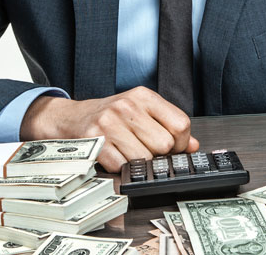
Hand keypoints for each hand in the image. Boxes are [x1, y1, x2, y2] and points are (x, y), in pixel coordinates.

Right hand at [19, 87, 198, 172]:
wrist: (71, 118)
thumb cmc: (110, 116)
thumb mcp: (141, 112)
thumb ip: (168, 126)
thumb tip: (193, 146)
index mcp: (143, 96)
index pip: (180, 123)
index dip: (182, 143)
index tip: (174, 148)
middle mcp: (127, 106)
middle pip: (165, 144)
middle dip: (159, 155)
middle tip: (148, 152)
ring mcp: (109, 123)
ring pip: (144, 158)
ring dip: (139, 163)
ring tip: (129, 153)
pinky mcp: (95, 141)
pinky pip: (121, 166)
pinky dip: (120, 168)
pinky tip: (115, 157)